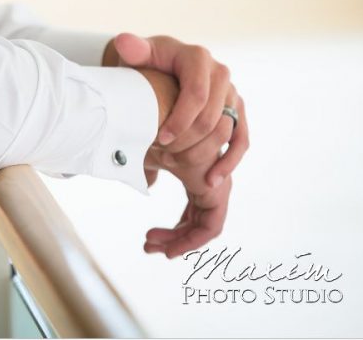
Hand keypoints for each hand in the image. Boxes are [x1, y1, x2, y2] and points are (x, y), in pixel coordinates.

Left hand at [106, 32, 246, 185]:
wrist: (158, 68)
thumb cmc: (146, 62)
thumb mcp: (138, 54)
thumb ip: (133, 49)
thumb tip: (125, 42)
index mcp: (198, 57)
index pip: (197, 94)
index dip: (180, 120)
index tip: (158, 138)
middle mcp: (220, 74)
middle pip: (212, 117)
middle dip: (188, 141)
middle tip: (163, 157)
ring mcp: (232, 93)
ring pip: (227, 131)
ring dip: (203, 154)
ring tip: (175, 166)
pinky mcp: (236, 112)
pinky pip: (241, 140)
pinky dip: (228, 161)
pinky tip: (211, 180)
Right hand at [141, 142, 232, 257]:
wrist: (156, 116)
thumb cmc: (150, 131)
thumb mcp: (147, 157)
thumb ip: (149, 172)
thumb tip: (149, 184)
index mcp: (197, 177)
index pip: (190, 216)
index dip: (172, 232)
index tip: (148, 238)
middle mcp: (210, 184)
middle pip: (196, 224)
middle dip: (173, 239)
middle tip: (147, 246)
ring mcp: (216, 188)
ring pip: (204, 229)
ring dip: (180, 242)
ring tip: (151, 246)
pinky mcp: (216, 192)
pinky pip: (210, 227)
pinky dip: (192, 240)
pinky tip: (171, 245)